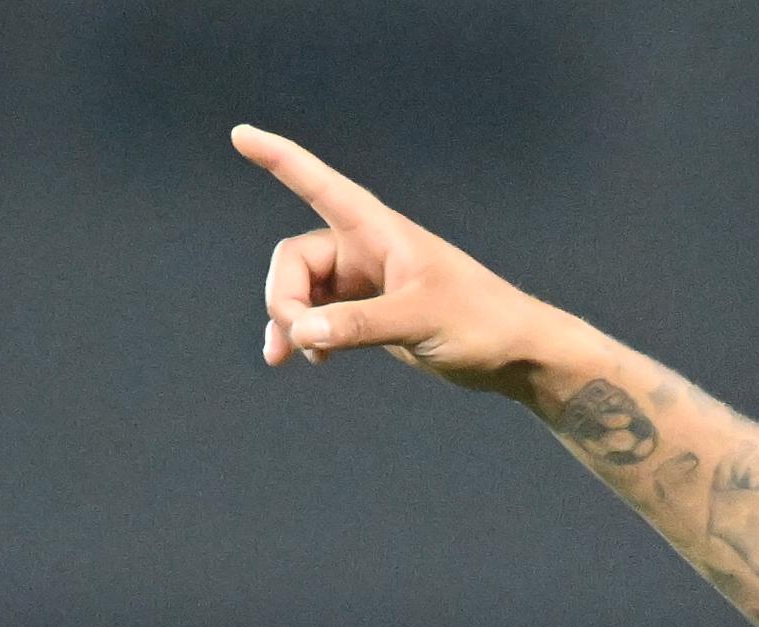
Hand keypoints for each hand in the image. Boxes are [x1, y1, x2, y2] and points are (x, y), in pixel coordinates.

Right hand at [231, 124, 556, 390]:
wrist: (517, 356)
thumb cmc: (482, 324)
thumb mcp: (419, 321)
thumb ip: (359, 325)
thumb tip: (300, 332)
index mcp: (379, 232)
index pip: (319, 185)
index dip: (280, 159)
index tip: (241, 134)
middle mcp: (368, 250)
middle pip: (294, 261)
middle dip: (284, 298)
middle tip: (299, 339)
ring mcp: (368, 282)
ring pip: (302, 292)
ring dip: (289, 321)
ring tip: (287, 358)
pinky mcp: (372, 314)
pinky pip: (321, 317)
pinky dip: (307, 336)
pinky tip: (304, 360)